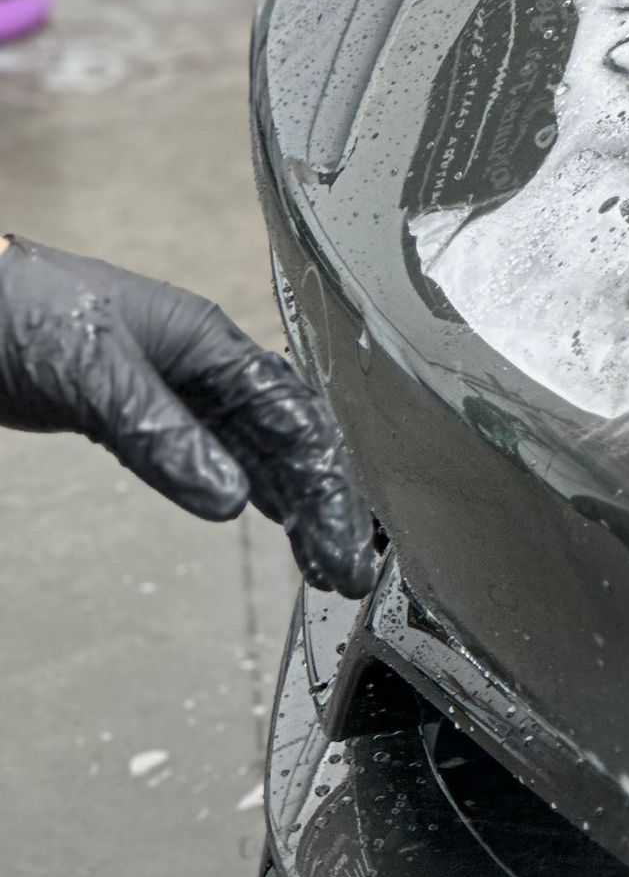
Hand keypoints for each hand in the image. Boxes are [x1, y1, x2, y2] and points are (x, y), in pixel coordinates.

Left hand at [0, 237, 376, 595]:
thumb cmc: (17, 308)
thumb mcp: (93, 370)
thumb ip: (161, 434)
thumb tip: (229, 499)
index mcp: (209, 342)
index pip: (293, 418)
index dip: (325, 482)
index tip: (342, 540)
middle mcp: (206, 366)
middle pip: (291, 439)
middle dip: (326, 504)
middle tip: (348, 568)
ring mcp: (180, 391)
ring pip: (262, 453)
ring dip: (298, 506)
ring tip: (327, 562)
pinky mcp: (148, 416)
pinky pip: (221, 456)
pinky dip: (255, 492)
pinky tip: (278, 520)